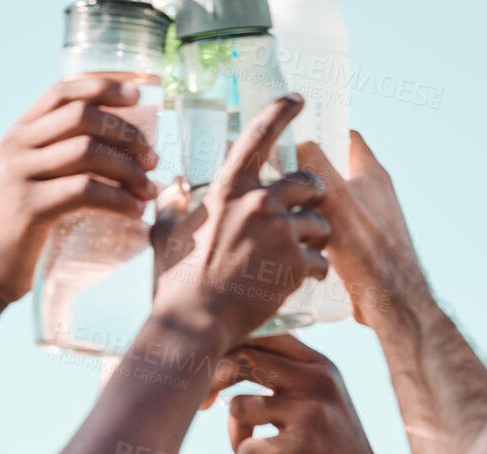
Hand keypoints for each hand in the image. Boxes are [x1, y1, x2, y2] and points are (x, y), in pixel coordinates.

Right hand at [0, 77, 160, 307]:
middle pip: (82, 116)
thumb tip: (112, 153)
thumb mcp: (26, 182)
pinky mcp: (29, 207)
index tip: (138, 96)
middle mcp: (16, 146)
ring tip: (148, 190)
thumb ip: (54, 161)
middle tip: (152, 159)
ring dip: (129, 169)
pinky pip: (84, 190)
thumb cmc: (15, 231)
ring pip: (88, 151)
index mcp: (18, 134)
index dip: (103, 86)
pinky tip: (135, 211)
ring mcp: (20, 175)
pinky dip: (118, 199)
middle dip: (126, 133)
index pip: (62, 92)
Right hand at [150, 95, 329, 348]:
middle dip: (313, 197)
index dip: (281, 112)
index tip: (298, 98)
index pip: (259, 136)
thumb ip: (172, 206)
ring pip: (320, 224)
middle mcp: (260, 202)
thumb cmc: (176, 280)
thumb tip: (172, 188)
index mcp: (229, 189)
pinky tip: (302, 282)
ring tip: (302, 257)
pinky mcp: (296, 263)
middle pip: (308, 183)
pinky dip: (315, 271)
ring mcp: (281, 232)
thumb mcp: (166, 234)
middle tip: (307, 212)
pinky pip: (320, 260)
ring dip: (316, 238)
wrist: (195, 321)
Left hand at [223, 334, 401, 453]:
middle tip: (210, 408)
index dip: (226, 354)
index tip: (215, 384)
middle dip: (213, 386)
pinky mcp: (302, 446)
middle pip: (241, 361)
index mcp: (318, 365)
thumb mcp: (318, 402)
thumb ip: (286, 377)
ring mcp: (311, 411)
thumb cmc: (331, 452)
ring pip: (238, 406)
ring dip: (236, 438)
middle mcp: (317, 380)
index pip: (260, 335)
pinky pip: (247, 450)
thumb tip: (229, 354)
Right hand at [297, 131, 424, 328]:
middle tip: (276, 181)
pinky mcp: (362, 251)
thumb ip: (314, 165)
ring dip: (306, 210)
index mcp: (372, 174)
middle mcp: (374, 195)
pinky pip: (332, 235)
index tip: (295, 138)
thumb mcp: (334, 196)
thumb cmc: (367, 248)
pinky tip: (294, 246)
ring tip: (279, 215)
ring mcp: (369, 223)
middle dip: (306, 176)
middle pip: (334, 173)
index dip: (322, 132)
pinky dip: (314, 237)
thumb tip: (295, 146)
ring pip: (331, 206)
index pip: (347, 138)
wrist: (389, 300)